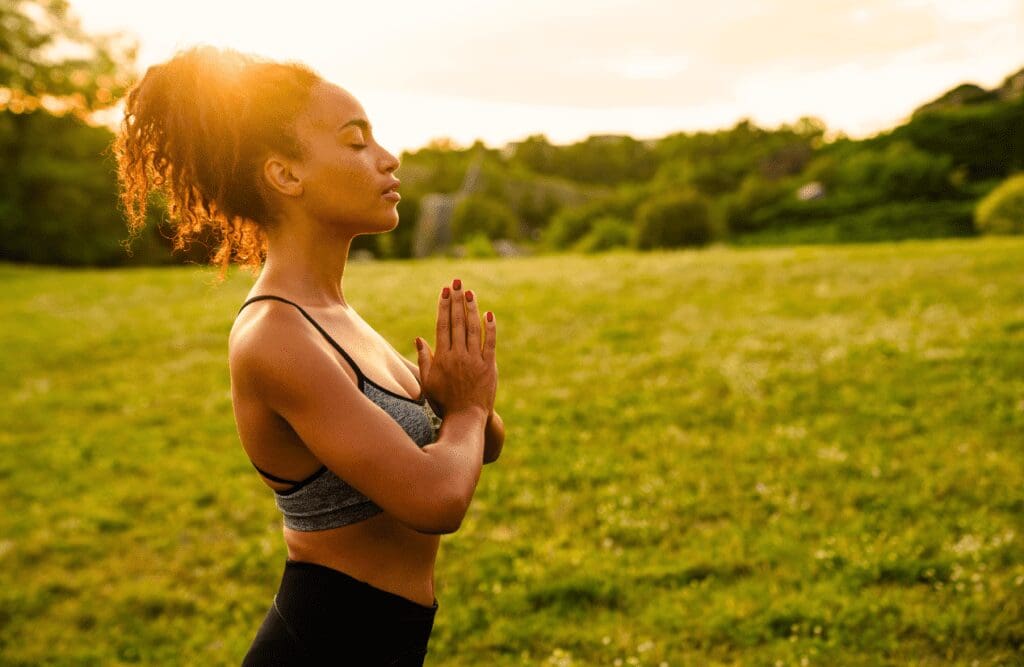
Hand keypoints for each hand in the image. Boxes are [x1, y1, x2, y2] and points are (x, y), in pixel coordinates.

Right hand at [415, 278, 496, 418]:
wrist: (466, 418)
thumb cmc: (443, 402)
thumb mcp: (427, 382)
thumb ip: (424, 359)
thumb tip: (419, 338)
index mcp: (442, 358)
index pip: (443, 325)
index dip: (444, 306)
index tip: (445, 290)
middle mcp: (458, 356)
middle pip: (458, 322)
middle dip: (457, 300)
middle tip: (457, 282)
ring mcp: (475, 360)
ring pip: (474, 329)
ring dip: (472, 308)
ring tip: (470, 292)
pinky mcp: (489, 367)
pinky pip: (490, 343)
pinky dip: (490, 328)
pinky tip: (489, 314)